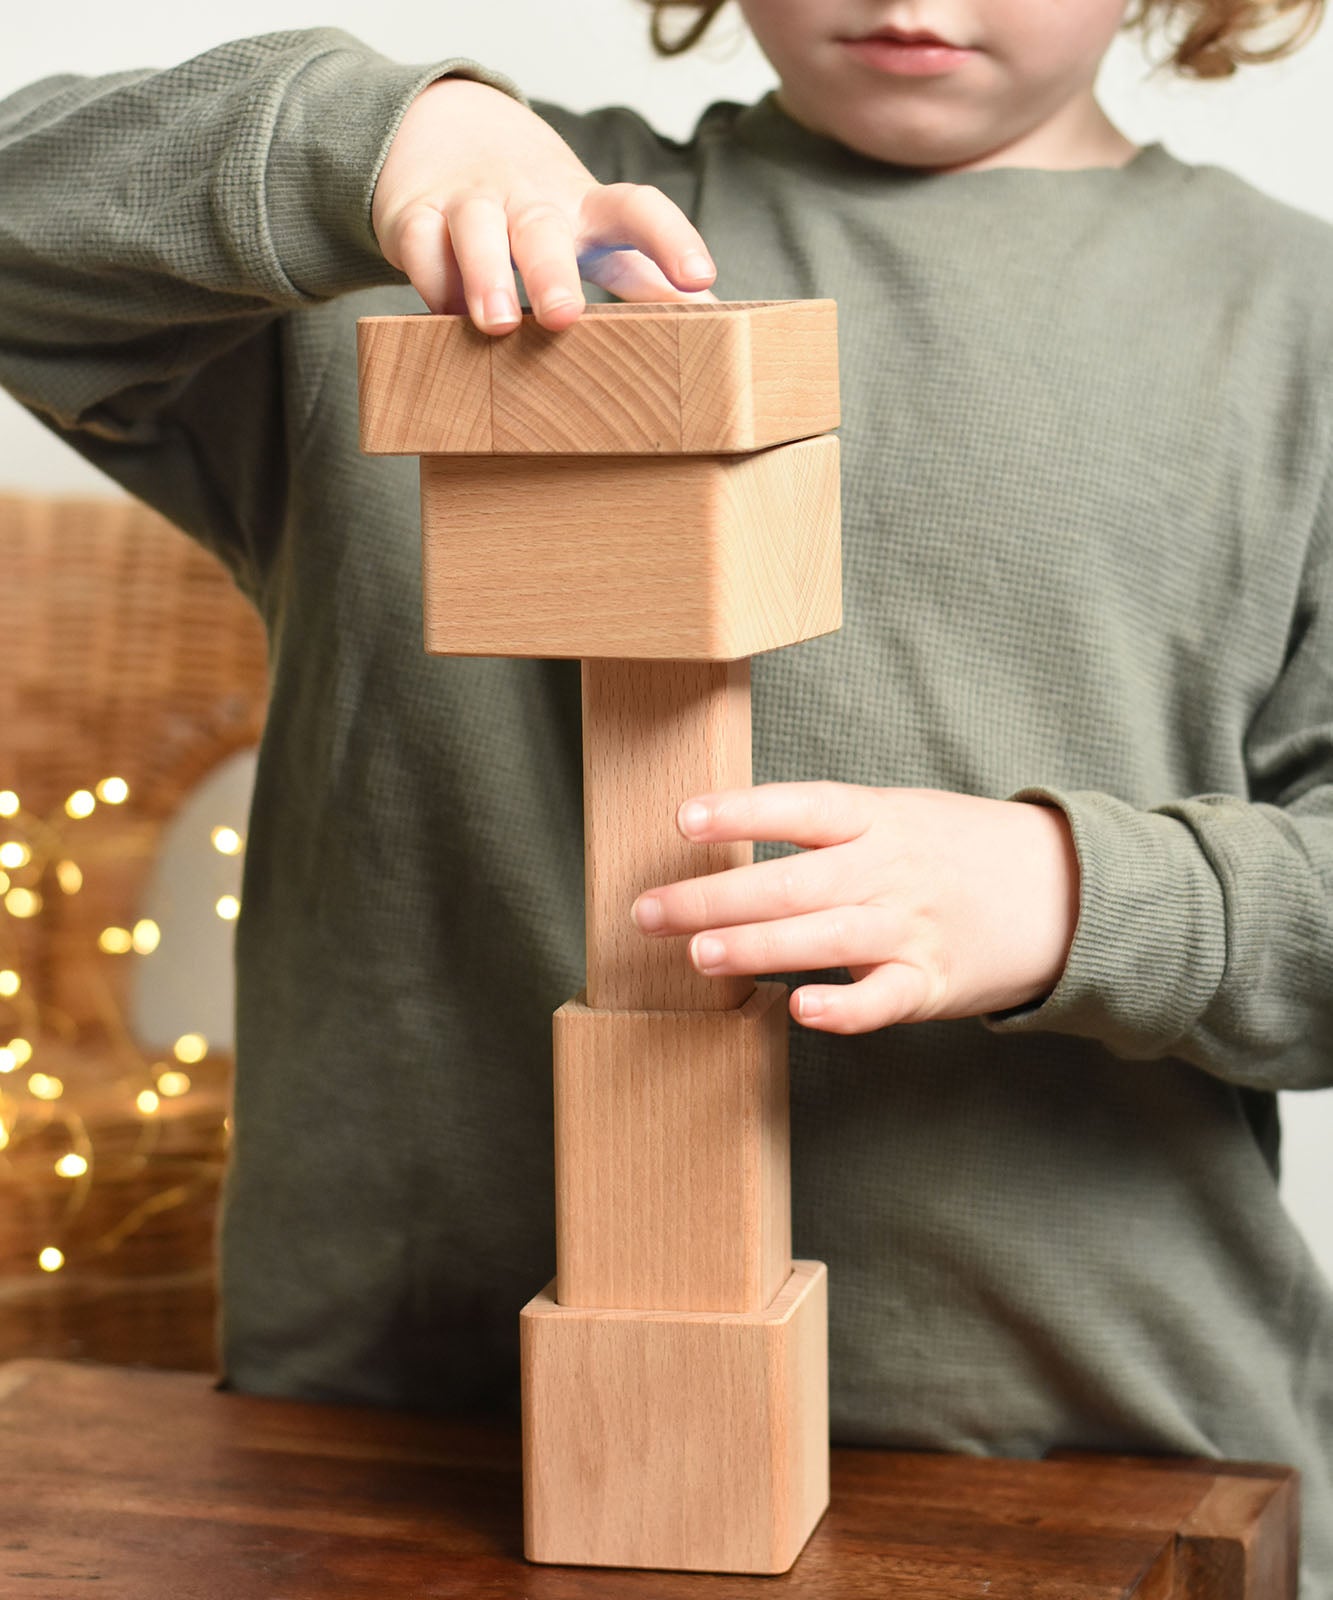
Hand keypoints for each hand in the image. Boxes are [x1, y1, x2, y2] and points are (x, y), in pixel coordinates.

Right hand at [372, 79, 716, 331]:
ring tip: (497, 323)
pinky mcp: (415, 214)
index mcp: (583, 208)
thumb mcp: (593, 233)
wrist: (442, 132)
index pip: (636, 210)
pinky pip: (419, 244)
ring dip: (484, 275)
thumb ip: (644, 276)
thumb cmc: (535, 205)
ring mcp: (471, 202)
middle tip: (565, 317)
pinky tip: (446, 316)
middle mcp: (529, 199)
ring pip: (475, 229)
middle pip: (543, 227)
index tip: (701, 279)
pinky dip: (431, 280)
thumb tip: (715, 316)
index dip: (671, 240)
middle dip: (552, 271)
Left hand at [631, 783, 1079, 1033]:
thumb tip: (727, 836)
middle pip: (791, 882)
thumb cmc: (957, 850)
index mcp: (878, 819)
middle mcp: (890, 870)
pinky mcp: (931, 983)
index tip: (683, 818)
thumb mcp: (899, 814)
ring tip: (697, 956)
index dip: (742, 811)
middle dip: (713, 898)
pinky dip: (843, 1008)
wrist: (1065, 889)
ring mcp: (911, 928)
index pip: (802, 809)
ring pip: (824, 939)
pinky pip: (882, 999)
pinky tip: (800, 1010)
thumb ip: (828, 828)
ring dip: (755, 947)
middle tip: (649, 912)